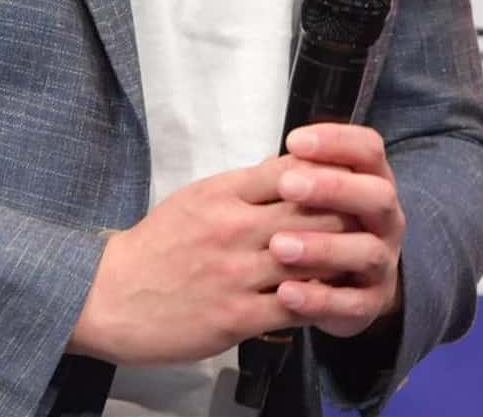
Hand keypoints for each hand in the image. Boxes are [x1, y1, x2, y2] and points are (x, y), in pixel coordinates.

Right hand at [66, 155, 354, 365]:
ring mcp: (237, 274)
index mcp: (221, 194)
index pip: (289, 171)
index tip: (345, 179)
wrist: (112, 295)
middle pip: (309, 212)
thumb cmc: (156, 245)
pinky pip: (295, 305)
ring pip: (309, 258)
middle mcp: (233, 229)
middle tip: (369, 217)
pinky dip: (322, 299)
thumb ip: (241, 186)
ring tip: (362, 256)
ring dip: (341, 257)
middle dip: (345, 213)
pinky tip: (336, 296)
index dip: (325, 173)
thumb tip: (284, 168)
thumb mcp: (195, 198)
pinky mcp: (238, 316)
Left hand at [266, 123, 404, 338]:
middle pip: (377, 195)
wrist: (345, 282)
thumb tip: (269, 163)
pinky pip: (352, 304)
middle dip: (333, 188)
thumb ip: (296, 173)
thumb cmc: (318, 220)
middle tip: (287, 185)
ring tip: (278, 246)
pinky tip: (285, 293)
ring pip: (367, 251)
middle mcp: (386, 219)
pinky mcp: (371, 304)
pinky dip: (318, 300)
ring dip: (322, 247)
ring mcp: (384, 262)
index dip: (336, 141)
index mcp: (372, 179)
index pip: (369, 149)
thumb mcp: (311, 191)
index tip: (293, 141)